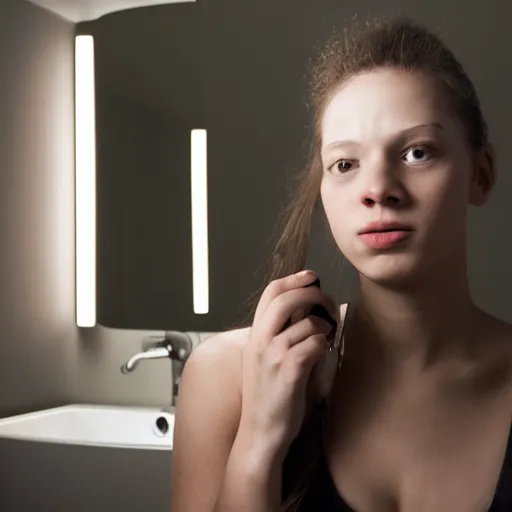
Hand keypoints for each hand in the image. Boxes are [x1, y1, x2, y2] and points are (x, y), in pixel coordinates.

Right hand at [238, 270, 339, 456]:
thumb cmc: (268, 398)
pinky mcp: (289, 369)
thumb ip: (280, 334)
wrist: (259, 433)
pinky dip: (324, 346)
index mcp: (255, 335)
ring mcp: (273, 354)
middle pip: (288, 298)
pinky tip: (321, 356)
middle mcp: (260, 340)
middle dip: (314, 294)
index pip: (271, 293)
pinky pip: (316, 343)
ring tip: (325, 339)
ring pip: (309, 322)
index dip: (293, 279)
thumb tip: (306, 311)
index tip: (311, 277)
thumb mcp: (265, 360)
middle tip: (328, 304)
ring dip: (324, 328)